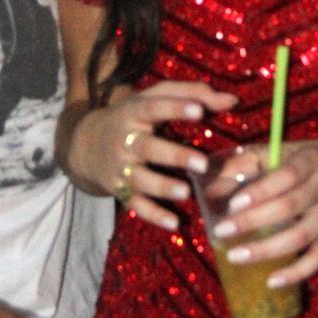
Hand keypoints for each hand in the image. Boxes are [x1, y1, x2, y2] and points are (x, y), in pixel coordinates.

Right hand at [69, 81, 237, 230]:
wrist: (86, 145)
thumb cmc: (134, 117)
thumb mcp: (154, 98)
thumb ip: (192, 94)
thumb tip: (231, 101)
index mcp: (134, 113)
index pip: (153, 108)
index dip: (175, 108)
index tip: (199, 111)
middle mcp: (125, 141)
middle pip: (149, 148)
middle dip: (175, 156)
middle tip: (203, 164)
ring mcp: (121, 168)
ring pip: (141, 179)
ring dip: (163, 187)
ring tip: (186, 192)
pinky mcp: (119, 191)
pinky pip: (136, 205)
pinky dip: (154, 215)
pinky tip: (174, 223)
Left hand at [211, 141, 317, 282]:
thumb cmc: (314, 161)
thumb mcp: (288, 150)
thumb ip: (250, 161)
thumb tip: (210, 184)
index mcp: (312, 161)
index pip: (285, 176)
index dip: (260, 191)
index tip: (232, 204)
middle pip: (289, 208)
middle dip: (253, 221)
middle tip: (221, 231)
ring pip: (301, 236)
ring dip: (267, 249)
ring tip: (235, 256)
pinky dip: (297, 272)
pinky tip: (271, 281)